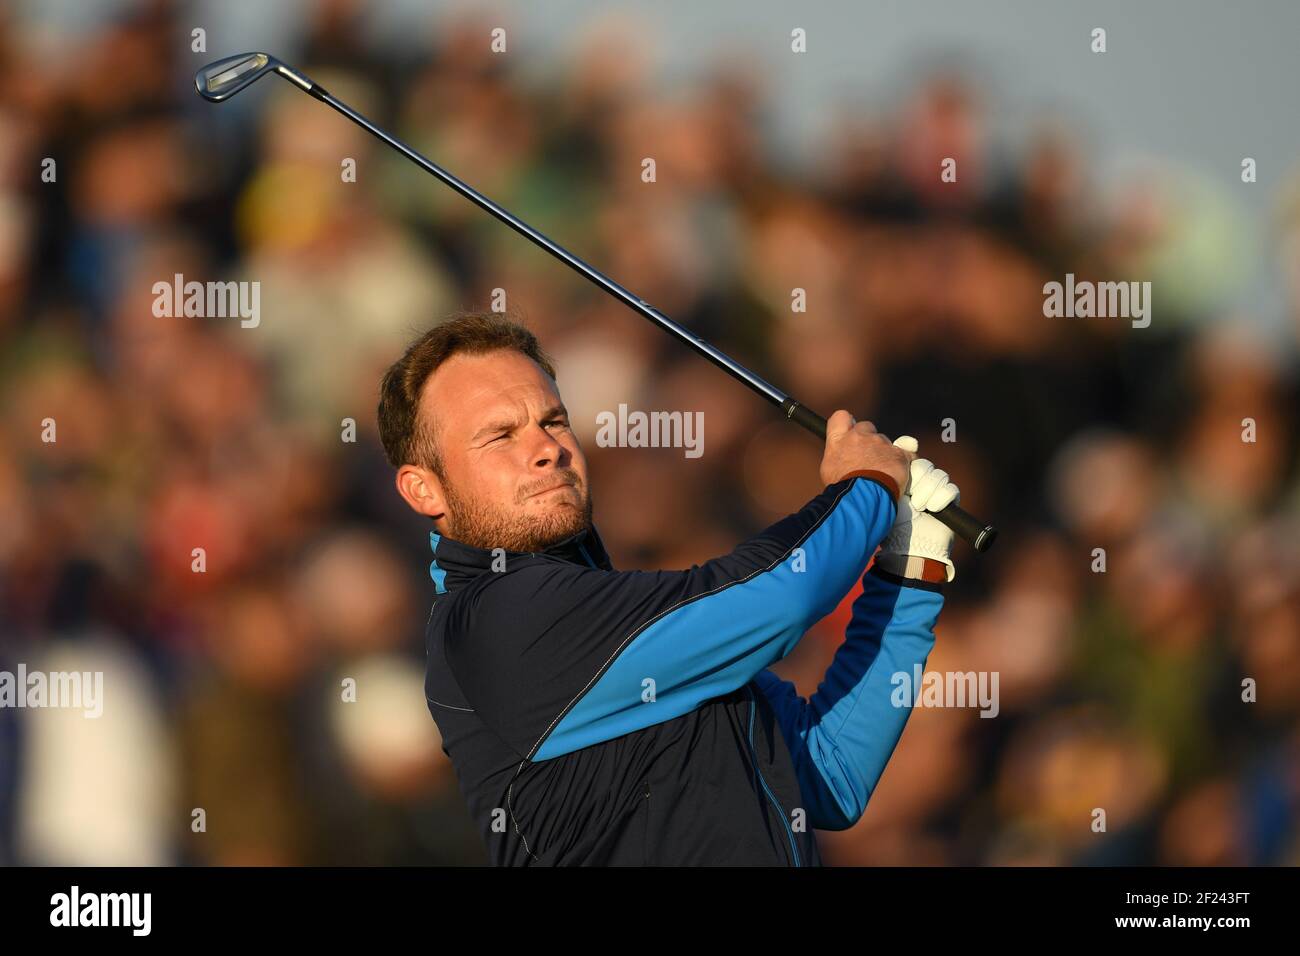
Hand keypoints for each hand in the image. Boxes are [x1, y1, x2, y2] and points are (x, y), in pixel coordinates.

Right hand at [819, 410, 912, 497]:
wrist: (862, 498)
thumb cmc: (842, 489)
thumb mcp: (829, 470)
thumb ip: (838, 456)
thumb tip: (843, 457)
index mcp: (839, 440)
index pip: (841, 417)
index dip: (847, 423)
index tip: (851, 432)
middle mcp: (859, 436)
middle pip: (866, 426)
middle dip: (869, 438)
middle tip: (868, 458)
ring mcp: (880, 443)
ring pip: (885, 442)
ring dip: (884, 453)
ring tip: (882, 474)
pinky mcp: (898, 453)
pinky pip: (905, 454)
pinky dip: (902, 462)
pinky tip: (897, 475)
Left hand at [877, 436, 959, 582]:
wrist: (907, 548)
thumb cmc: (890, 524)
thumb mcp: (883, 496)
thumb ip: (883, 475)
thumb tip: (886, 452)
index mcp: (902, 478)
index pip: (910, 456)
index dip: (908, 452)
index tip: (908, 452)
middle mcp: (920, 482)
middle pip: (924, 465)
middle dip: (917, 478)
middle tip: (909, 495)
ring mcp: (936, 491)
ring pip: (938, 476)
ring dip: (927, 491)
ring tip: (919, 505)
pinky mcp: (950, 501)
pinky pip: (951, 489)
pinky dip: (941, 498)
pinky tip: (931, 508)